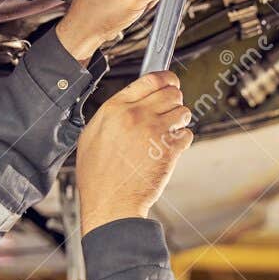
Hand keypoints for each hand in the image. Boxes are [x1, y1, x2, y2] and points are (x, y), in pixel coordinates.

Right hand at [75, 71, 192, 232]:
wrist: (111, 202)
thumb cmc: (98, 174)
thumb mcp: (92, 135)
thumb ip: (112, 113)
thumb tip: (131, 100)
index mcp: (115, 108)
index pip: (150, 79)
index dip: (165, 78)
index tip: (170, 81)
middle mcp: (136, 115)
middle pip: (171, 92)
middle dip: (174, 100)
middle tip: (169, 111)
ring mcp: (154, 131)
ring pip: (183, 111)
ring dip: (179, 120)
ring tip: (168, 131)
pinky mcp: (169, 149)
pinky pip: (186, 134)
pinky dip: (181, 141)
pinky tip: (168, 149)